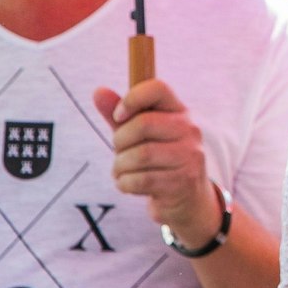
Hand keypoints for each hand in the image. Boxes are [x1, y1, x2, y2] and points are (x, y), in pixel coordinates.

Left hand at [92, 79, 217, 245]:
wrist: (185, 199)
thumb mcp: (137, 135)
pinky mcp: (182, 181)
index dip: (131, 99)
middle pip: (143, 124)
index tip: (119, 116)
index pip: (157, 88)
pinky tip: (128, 184)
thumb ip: (118, 113)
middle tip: (118, 151)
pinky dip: (125, 183)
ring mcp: (189, 156)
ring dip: (120, 166)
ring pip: (140, 155)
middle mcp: (189, 129)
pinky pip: (141, 180)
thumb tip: (98, 91)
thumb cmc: (156, 160)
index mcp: (178, 111)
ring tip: (121, 170)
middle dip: (120, 140)